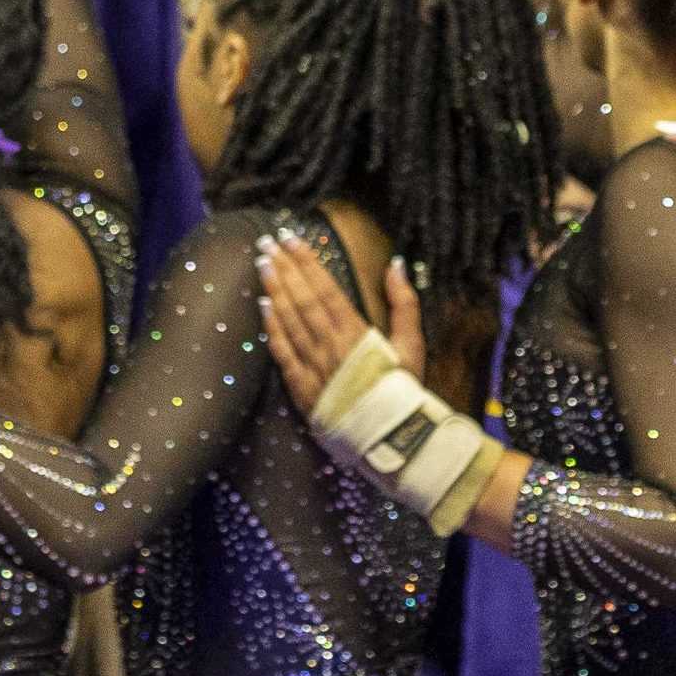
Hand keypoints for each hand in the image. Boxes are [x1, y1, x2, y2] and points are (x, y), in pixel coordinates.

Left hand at [256, 237, 423, 417]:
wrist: (390, 438)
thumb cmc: (404, 389)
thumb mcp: (413, 344)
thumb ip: (405, 302)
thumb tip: (397, 263)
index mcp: (357, 331)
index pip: (326, 287)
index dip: (307, 261)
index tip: (293, 238)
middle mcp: (331, 344)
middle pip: (302, 298)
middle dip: (284, 267)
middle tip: (268, 241)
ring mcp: (313, 366)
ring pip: (289, 320)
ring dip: (273, 289)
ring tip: (262, 263)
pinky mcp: (301, 388)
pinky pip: (282, 353)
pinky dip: (272, 328)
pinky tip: (262, 306)